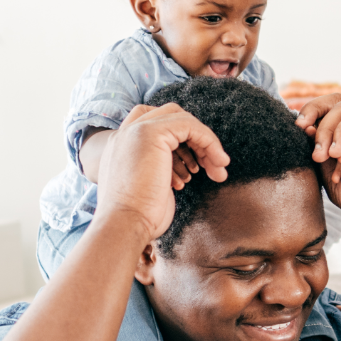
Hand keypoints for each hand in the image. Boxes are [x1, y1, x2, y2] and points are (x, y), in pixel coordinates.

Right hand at [94, 103, 229, 242]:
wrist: (125, 224)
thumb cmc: (140, 217)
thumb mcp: (150, 187)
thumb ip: (159, 170)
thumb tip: (186, 169)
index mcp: (122, 144)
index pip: (156, 123)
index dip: (182, 139)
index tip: (196, 166)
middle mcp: (127, 132)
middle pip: (171, 116)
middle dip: (196, 139)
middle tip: (213, 166)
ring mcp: (136, 130)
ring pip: (183, 120)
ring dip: (207, 144)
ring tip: (218, 171)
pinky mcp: (151, 133)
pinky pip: (190, 126)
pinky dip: (209, 142)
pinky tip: (218, 164)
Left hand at [312, 105, 340, 235]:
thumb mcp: (332, 181)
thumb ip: (320, 155)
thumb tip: (306, 129)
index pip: (322, 118)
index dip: (307, 122)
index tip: (296, 136)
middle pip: (330, 104)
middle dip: (311, 112)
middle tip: (303, 131)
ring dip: (326, 129)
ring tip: (325, 156)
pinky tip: (338, 153)